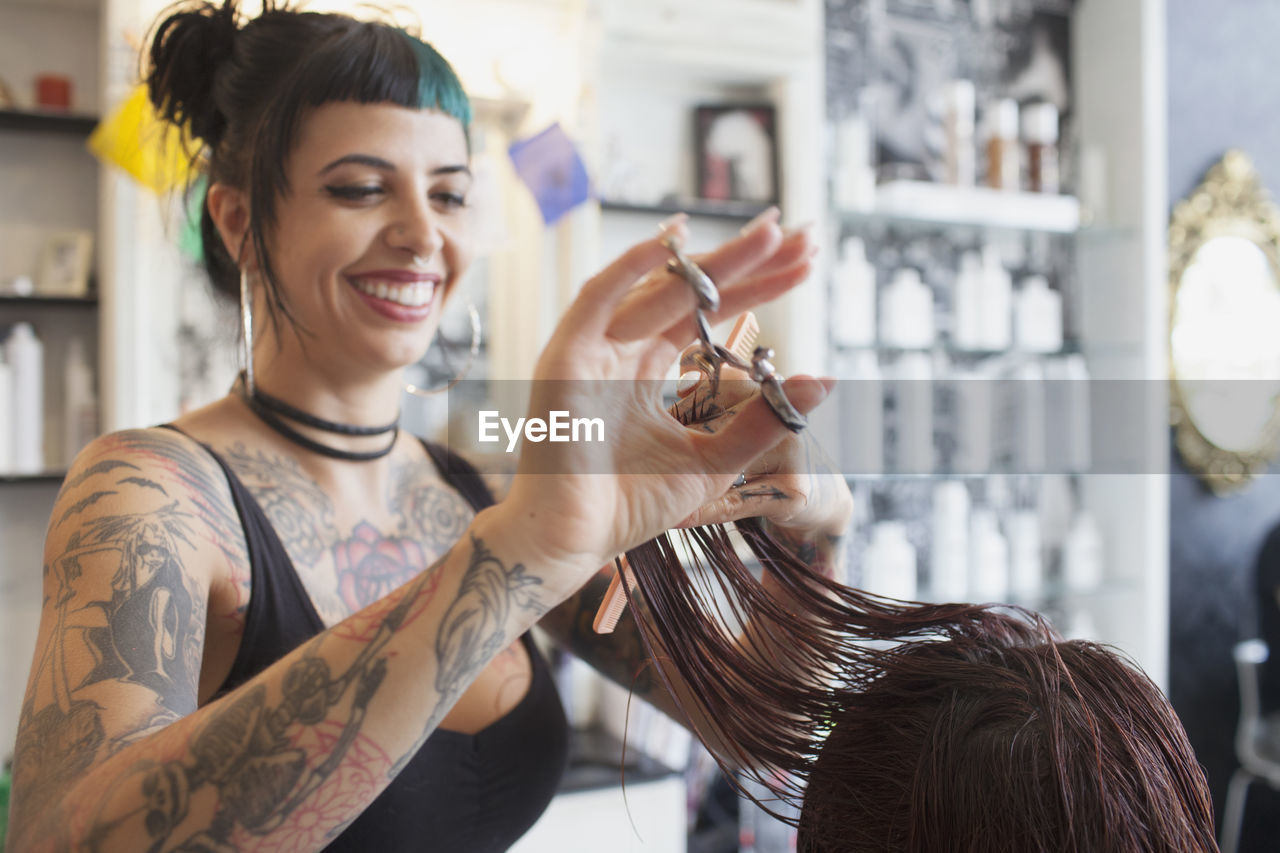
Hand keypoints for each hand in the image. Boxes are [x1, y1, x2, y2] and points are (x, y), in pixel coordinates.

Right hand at [499, 211, 824, 597]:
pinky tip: (676, 238)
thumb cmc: (631, 505)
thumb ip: (761, 421)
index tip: (803, 263)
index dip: (754, 287)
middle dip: (745, 262)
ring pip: (655, 288)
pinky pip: (598, 298)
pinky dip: (632, 266)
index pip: (705, 315)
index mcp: (643, 370)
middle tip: (800, 234)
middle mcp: (617, 351)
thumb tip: (826, 380)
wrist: (573, 541)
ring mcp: (590, 350)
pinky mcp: (565, 356)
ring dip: (711, 260)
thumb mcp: (714, 460)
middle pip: (687, 293)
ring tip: (770, 235)